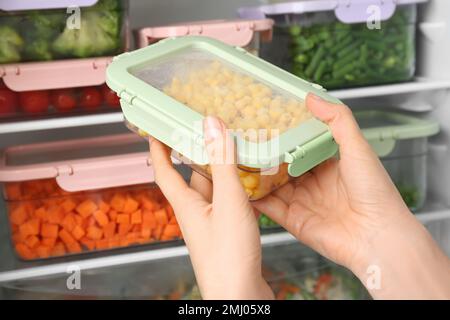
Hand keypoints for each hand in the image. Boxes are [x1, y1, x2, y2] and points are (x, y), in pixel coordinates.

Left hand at [149, 116, 273, 299]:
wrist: (240, 297)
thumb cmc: (228, 257)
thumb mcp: (227, 201)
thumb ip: (221, 163)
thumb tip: (210, 125)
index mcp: (186, 205)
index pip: (164, 171)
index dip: (158, 148)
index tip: (156, 129)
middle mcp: (197, 213)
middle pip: (193, 176)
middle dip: (199, 153)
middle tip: (209, 131)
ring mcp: (213, 224)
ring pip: (215, 190)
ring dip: (222, 171)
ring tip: (237, 150)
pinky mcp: (229, 234)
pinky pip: (230, 203)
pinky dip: (238, 189)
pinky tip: (253, 183)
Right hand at [254, 94, 449, 298]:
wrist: (377, 236)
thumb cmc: (375, 192)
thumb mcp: (357, 147)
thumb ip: (336, 120)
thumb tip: (312, 97)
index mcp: (328, 166)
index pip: (299, 147)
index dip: (283, 135)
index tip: (265, 121)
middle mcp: (312, 183)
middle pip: (281, 166)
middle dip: (264, 154)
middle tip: (243, 138)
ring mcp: (301, 202)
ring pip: (271, 184)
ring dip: (255, 174)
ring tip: (235, 158)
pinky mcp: (293, 220)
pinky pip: (268, 207)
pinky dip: (253, 197)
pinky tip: (240, 185)